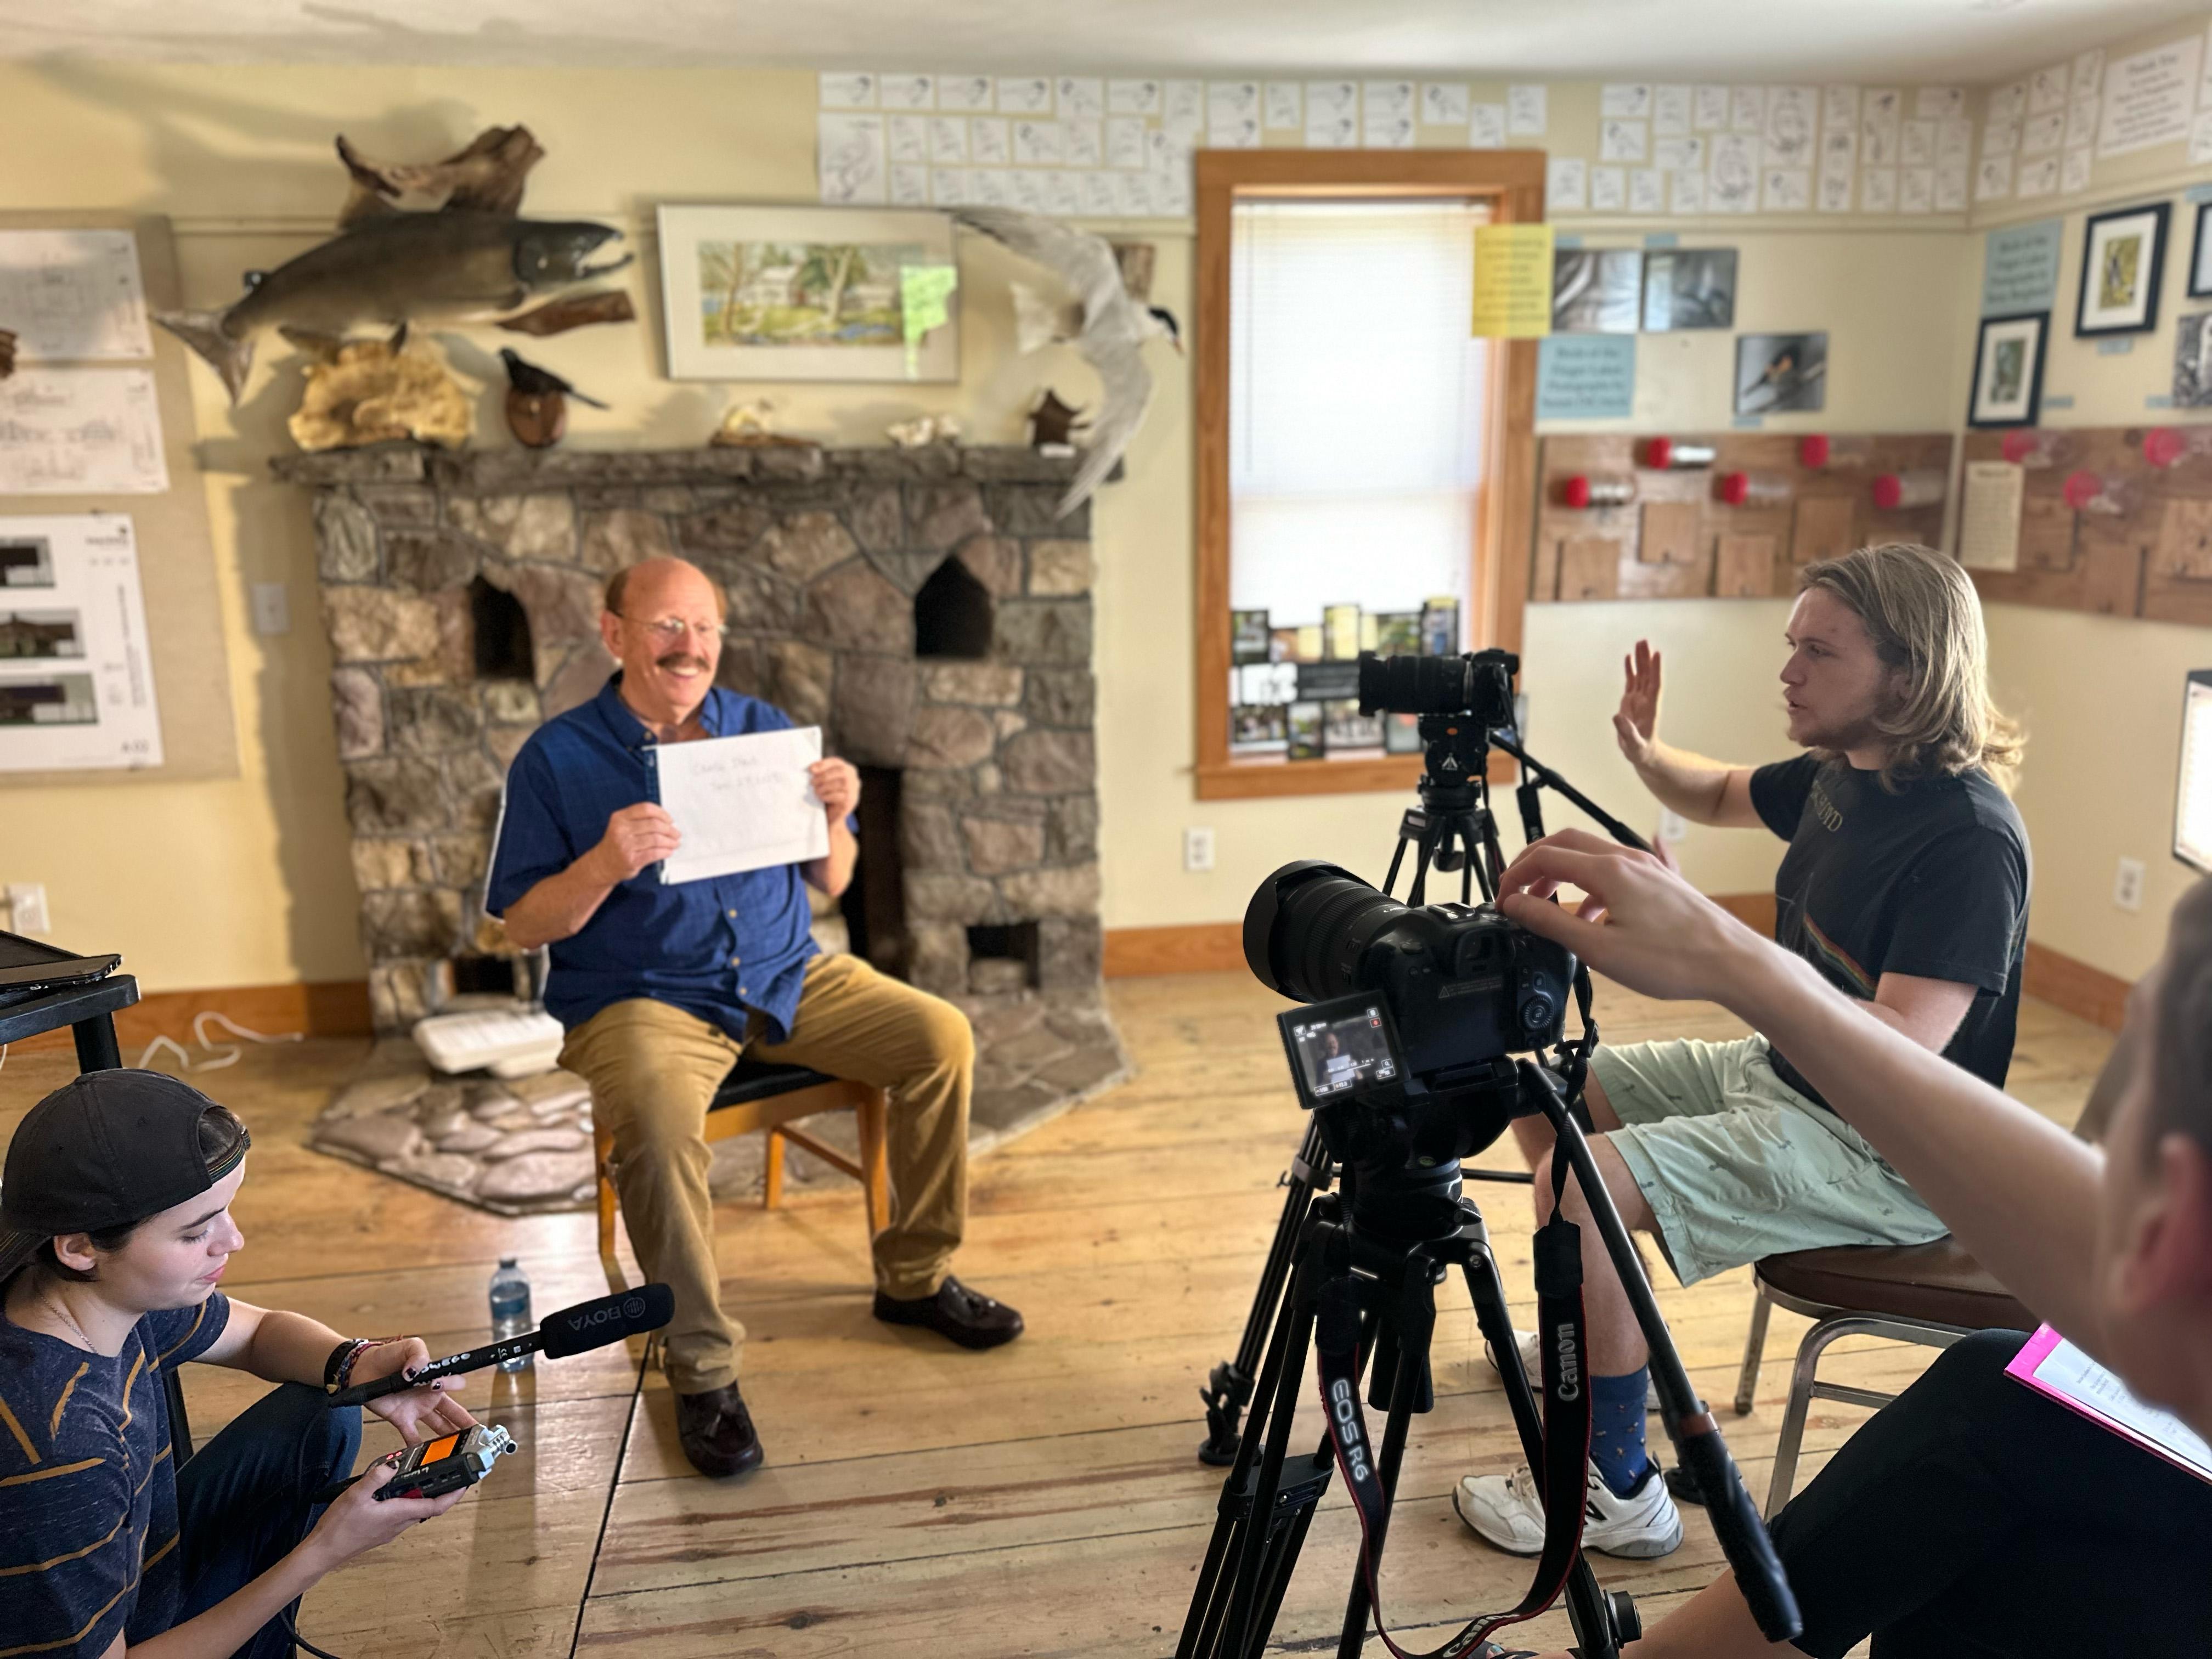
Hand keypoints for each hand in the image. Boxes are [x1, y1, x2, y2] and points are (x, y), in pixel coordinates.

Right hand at [303, 1450, 466, 1569]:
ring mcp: (391, 1529)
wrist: (322, 1552)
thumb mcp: (356, 1495)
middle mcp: (399, 1524)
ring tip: (416, 1476)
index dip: (454, 1494)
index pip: (436, 1505)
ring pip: (414, 1510)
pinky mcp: (381, 1531)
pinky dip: (404, 1501)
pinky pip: (401, 1514)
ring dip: (420, 1494)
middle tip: (446, 1473)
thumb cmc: (338, 1528)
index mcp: (399, 1514)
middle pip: (428, 1506)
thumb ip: (376, 1477)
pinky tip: (391, 1491)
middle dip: (439, 1490)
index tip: (466, 1482)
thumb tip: (393, 1465)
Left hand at [351, 1338, 476, 1441]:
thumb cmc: (387, 1355)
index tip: (442, 1384)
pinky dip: (418, 1447)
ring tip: (457, 1450)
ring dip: (447, 1437)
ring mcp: (416, 1409)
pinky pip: (412, 1436)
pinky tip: (424, 1455)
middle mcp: (429, 1396)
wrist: (362, 1369)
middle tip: (477, 1434)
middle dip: (466, 1423)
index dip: (451, 1384)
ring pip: (438, 1426)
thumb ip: (418, 1354)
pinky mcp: (401, 1419)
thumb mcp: (408, 1347)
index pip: (453, 1383)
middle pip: (453, 1412)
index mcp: (435, 1378)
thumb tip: (419, 1370)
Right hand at [591, 802, 680, 882]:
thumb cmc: (616, 845)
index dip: (662, 813)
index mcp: (620, 817)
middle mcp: (621, 830)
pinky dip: (665, 852)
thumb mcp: (621, 826)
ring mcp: (625, 845)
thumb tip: (666, 821)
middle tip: (676, 834)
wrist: (602, 865)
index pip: (646, 809)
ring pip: (656, 839)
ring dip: (670, 842)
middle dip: (669, 829)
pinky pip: (654, 853)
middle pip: (654, 824)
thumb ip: (639, 820)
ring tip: (675, 843)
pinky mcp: (631, 860)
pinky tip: (668, 851)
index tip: (670, 820)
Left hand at [810, 757, 860, 821]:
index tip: (811, 769)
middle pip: (840, 771)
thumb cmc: (827, 795)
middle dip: (823, 776)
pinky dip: (827, 796)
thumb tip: (812, 769)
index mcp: (847, 769)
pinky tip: (822, 798)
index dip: (823, 764)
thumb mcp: (825, 781)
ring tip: (816, 791)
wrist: (832, 816)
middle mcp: (853, 778)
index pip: (836, 762)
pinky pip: (839, 795)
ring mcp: (854, 789)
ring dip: (824, 787)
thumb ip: (821, 773)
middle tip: (812, 783)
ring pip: (840, 783)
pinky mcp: (851, 800)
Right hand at [1496, 828, 1764, 1005]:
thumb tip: (1516, 905)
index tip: (1502, 900)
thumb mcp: (1599, 949)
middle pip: (1565, 845)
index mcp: (1609, 870)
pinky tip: (1592, 915)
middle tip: (1516, 892)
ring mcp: (1647, 867)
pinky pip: (1615, 871)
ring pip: (1591, 856)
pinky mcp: (1661, 881)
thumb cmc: (1675, 960)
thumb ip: (1551, 922)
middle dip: (1533, 865)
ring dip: (1562, 877)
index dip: (1514, 876)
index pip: (1544, 857)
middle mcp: (1628, 858)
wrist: (1733, 963)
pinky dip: (1590, 887)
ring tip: (1550, 910)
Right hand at [1613, 639, 1662, 767]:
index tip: (1656, 655)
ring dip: (1640, 660)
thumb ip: (1627, 732)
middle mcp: (1646, 700)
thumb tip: (1617, 716)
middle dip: (1646, 659)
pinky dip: (1630, 669)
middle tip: (1644, 642)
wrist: (1642, 753)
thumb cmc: (1640, 751)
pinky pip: (1632, 681)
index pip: (1655, 685)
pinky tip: (1628, 657)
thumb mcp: (1634, 745)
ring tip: (1639, 643)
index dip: (1655, 670)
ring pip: (1641, 675)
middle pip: (1648, 675)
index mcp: (1650, 708)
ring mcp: (1639, 699)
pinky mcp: (1631, 701)